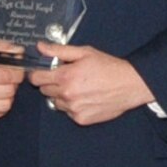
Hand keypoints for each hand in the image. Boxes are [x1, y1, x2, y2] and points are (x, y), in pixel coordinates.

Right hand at [0, 48, 25, 122]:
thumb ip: (0, 48)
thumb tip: (18, 51)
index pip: (5, 75)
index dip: (16, 71)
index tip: (17, 69)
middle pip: (9, 90)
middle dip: (14, 83)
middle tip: (10, 78)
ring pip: (7, 103)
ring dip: (9, 94)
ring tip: (3, 87)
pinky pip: (1, 112)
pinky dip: (3, 104)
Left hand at [26, 45, 153, 126]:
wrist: (130, 85)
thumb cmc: (109, 67)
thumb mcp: (85, 53)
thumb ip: (59, 51)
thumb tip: (41, 47)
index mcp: (65, 77)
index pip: (36, 79)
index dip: (37, 74)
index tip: (42, 72)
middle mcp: (67, 95)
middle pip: (44, 91)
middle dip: (51, 83)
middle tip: (67, 77)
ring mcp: (73, 109)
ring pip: (55, 102)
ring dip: (62, 96)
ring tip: (79, 88)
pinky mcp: (81, 119)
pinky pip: (68, 112)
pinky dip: (73, 106)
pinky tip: (86, 98)